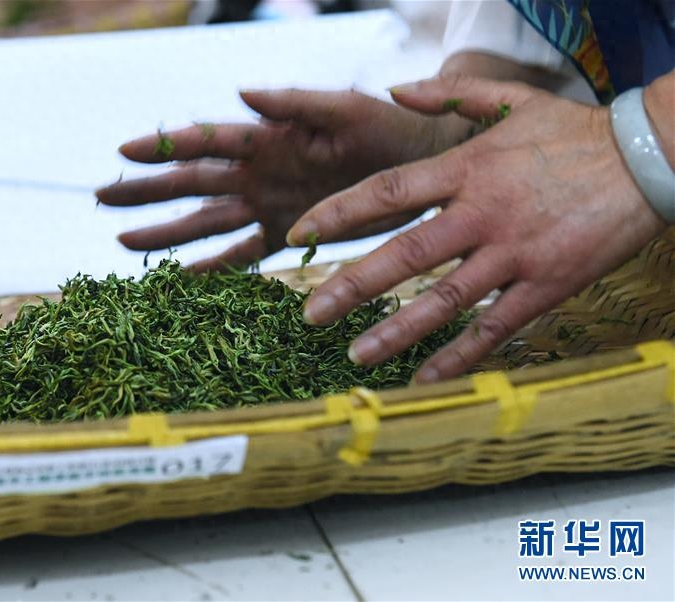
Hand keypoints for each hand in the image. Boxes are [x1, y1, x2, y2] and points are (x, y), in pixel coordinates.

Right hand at [96, 89, 445, 271]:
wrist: (420, 164)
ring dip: (166, 231)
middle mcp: (259, 172)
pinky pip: (242, 255)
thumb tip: (241, 92)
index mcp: (267, 139)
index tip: (123, 150)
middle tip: (101, 195)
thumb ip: (296, 102)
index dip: (166, 147)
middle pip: (192, 184)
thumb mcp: (345, 108)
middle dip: (147, 191)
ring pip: (206, 222)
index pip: (206, 142)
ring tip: (123, 239)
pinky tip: (183, 276)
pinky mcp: (287, 234)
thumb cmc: (387, 126)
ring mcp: (269, 205)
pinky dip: (214, 267)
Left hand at [288, 74, 666, 381]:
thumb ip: (448, 92)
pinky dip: (459, 356)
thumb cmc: (573, 132)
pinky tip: (426, 378)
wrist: (649, 158)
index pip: (386, 193)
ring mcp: (514, 253)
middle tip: (310, 314)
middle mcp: (482, 213)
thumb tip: (394, 89)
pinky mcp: (547, 285)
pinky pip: (495, 328)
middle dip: (351, 286)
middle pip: (404, 254)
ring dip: (395, 330)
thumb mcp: (510, 98)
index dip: (338, 214)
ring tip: (354, 354)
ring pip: (444, 300)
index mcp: (466, 168)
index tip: (299, 235)